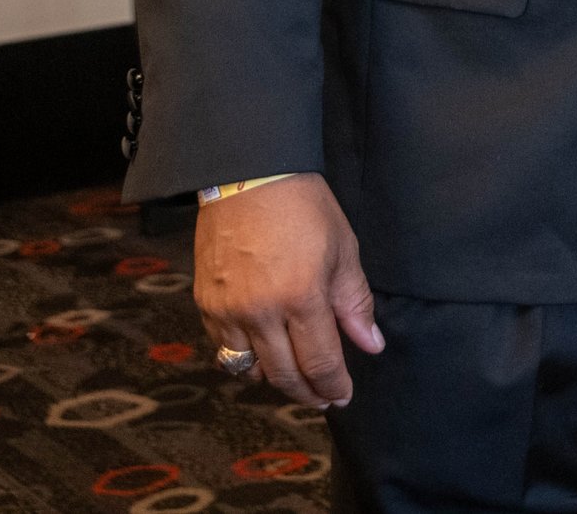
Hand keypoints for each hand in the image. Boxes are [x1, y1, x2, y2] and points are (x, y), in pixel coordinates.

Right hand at [195, 172, 382, 406]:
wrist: (249, 178)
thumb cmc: (305, 209)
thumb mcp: (344, 251)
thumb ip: (355, 304)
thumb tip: (371, 345)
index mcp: (301, 298)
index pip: (320, 361)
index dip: (334, 385)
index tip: (343, 396)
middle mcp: (260, 312)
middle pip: (283, 374)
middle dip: (306, 392)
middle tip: (322, 398)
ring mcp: (228, 311)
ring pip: (249, 368)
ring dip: (273, 380)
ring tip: (295, 381)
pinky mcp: (204, 304)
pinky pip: (224, 348)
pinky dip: (243, 359)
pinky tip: (261, 356)